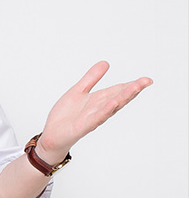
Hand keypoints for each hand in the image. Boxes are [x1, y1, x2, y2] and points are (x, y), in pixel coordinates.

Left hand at [35, 61, 152, 164]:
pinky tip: (113, 103)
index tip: (147, 80)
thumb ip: (91, 78)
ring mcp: (92, 118)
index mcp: (99, 100)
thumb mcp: (79, 90)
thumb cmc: (66, 116)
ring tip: (135, 88)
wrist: (52, 134)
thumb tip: (106, 63)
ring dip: (123, 97)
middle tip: (146, 82)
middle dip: (132, 90)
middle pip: (119, 97)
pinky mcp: (83, 126)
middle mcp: (99, 109)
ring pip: (111, 106)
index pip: (118, 90)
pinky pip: (96, 117)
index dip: (132, 85)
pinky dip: (105, 110)